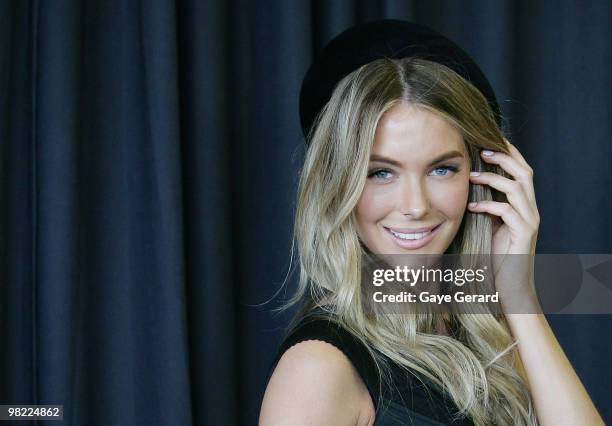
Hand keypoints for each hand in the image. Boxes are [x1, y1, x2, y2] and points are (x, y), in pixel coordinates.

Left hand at [467, 139, 540, 307]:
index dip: (508, 153)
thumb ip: (484, 207)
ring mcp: (530, 222)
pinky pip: (507, 212)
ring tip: (471, 176)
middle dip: (504, 157)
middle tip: (481, 150)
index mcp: (523, 206)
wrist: (510, 289)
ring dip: (492, 178)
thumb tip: (465, 188)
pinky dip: (488, 206)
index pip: (521, 170)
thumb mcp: (488, 227)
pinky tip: (471, 207)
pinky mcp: (524, 235)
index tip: (487, 140)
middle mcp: (531, 210)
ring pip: (517, 188)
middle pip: (525, 172)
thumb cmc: (495, 259)